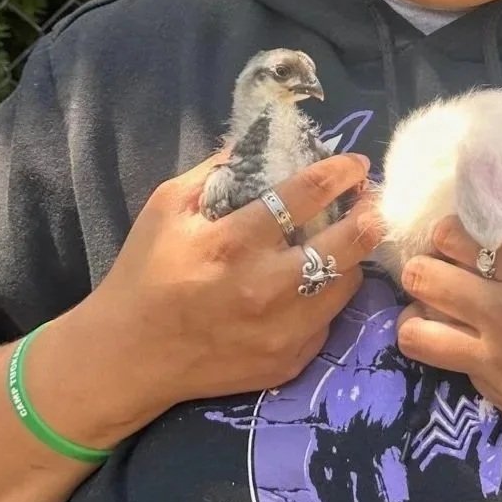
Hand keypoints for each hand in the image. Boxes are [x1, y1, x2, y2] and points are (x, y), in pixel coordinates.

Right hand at [32, 150, 380, 443]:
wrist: (129, 356)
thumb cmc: (146, 273)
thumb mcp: (168, 207)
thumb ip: (216, 171)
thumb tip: (262, 142)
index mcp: (235, 242)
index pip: (308, 195)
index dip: (341, 173)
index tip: (356, 164)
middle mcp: (266, 287)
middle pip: (348, 242)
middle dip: (369, 213)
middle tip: (372, 200)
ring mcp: (283, 330)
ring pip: (348, 283)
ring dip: (354, 256)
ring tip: (351, 239)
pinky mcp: (290, 360)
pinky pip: (329, 320)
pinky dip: (329, 297)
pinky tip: (321, 283)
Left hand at [394, 179, 501, 501]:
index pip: (456, 232)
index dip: (458, 223)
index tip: (478, 227)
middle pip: (420, 276)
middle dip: (429, 261)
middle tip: (459, 264)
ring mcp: (499, 365)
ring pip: (415, 334)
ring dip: (425, 312)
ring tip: (455, 307)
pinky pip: (454, 370)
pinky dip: (460, 352)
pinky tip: (494, 346)